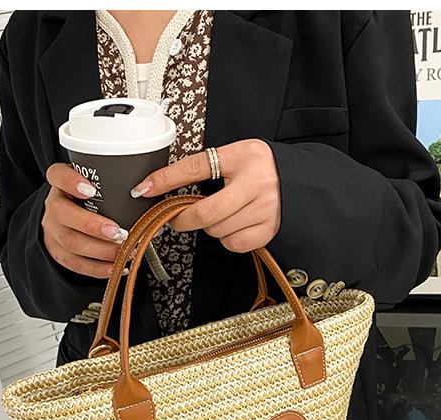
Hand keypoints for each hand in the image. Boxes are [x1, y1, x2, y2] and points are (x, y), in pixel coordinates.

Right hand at [42, 164, 129, 277]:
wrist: (70, 220)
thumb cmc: (92, 201)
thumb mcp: (98, 187)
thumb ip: (113, 185)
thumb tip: (147, 190)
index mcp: (60, 183)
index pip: (57, 175)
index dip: (70, 181)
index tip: (91, 189)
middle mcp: (53, 205)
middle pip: (62, 213)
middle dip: (93, 225)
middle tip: (119, 232)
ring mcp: (52, 229)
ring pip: (70, 241)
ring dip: (99, 250)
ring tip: (121, 251)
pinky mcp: (57, 251)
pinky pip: (74, 263)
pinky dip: (96, 268)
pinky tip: (114, 266)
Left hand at [130, 139, 280, 252]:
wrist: (296, 181)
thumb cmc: (258, 169)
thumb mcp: (233, 157)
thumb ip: (203, 168)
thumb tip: (159, 186)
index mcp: (243, 156)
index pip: (196, 167)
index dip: (167, 180)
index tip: (144, 188)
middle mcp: (257, 181)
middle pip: (205, 212)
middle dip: (185, 219)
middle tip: (178, 218)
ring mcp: (266, 208)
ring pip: (218, 230)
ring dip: (212, 227)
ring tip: (223, 214)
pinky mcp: (269, 229)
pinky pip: (234, 243)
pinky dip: (228, 239)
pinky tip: (235, 225)